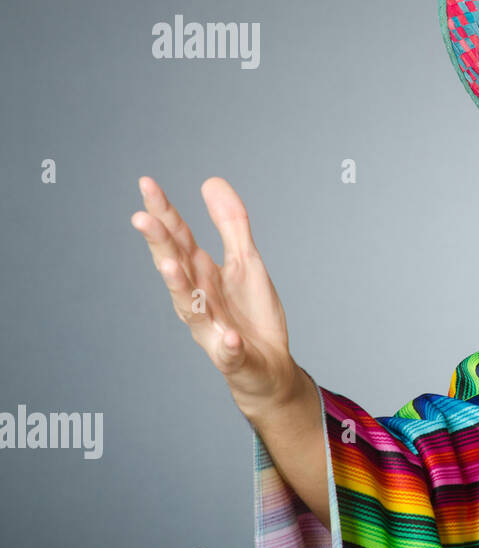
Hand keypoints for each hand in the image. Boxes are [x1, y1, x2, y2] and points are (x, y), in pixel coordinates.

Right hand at [131, 176, 308, 420]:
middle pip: (176, 268)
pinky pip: (228, 352)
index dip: (164, 213)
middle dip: (160, 245)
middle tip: (141, 218)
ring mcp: (213, 329)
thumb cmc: (250, 314)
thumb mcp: (246, 261)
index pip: (179, 239)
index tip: (146, 183)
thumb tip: (210, 180)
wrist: (269, 367)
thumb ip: (230, 224)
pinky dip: (227, 345)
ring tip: (170, 266)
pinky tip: (229, 338)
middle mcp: (198, 299)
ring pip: (191, 309)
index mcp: (201, 274)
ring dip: (179, 288)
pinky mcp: (234, 357)